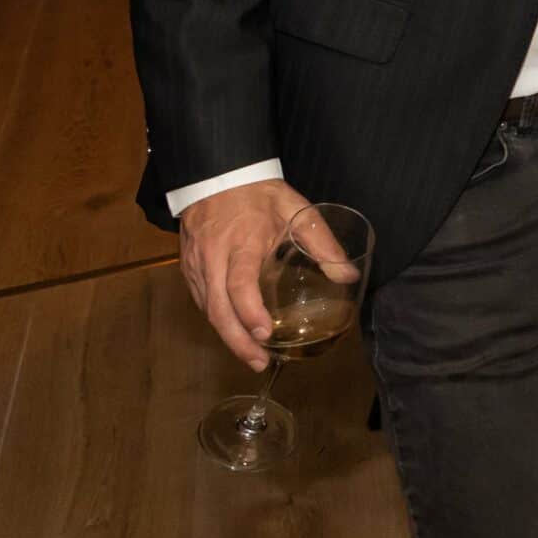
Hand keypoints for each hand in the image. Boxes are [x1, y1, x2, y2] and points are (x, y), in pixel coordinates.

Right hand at [178, 179, 313, 368]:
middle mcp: (213, 258)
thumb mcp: (297, 211)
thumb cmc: (259, 194)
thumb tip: (348, 276)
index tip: (265, 332)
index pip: (239, 283)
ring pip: (207, 309)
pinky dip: (217, 320)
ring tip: (252, 356)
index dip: (249, 311)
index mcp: (241, 242)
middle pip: (217, 309)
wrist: (217, 175)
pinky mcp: (189, 269)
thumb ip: (323, 243)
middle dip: (237, 341)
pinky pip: (201, 301)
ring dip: (227, 336)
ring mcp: (196, 265)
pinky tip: (235, 333)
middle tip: (259, 362)